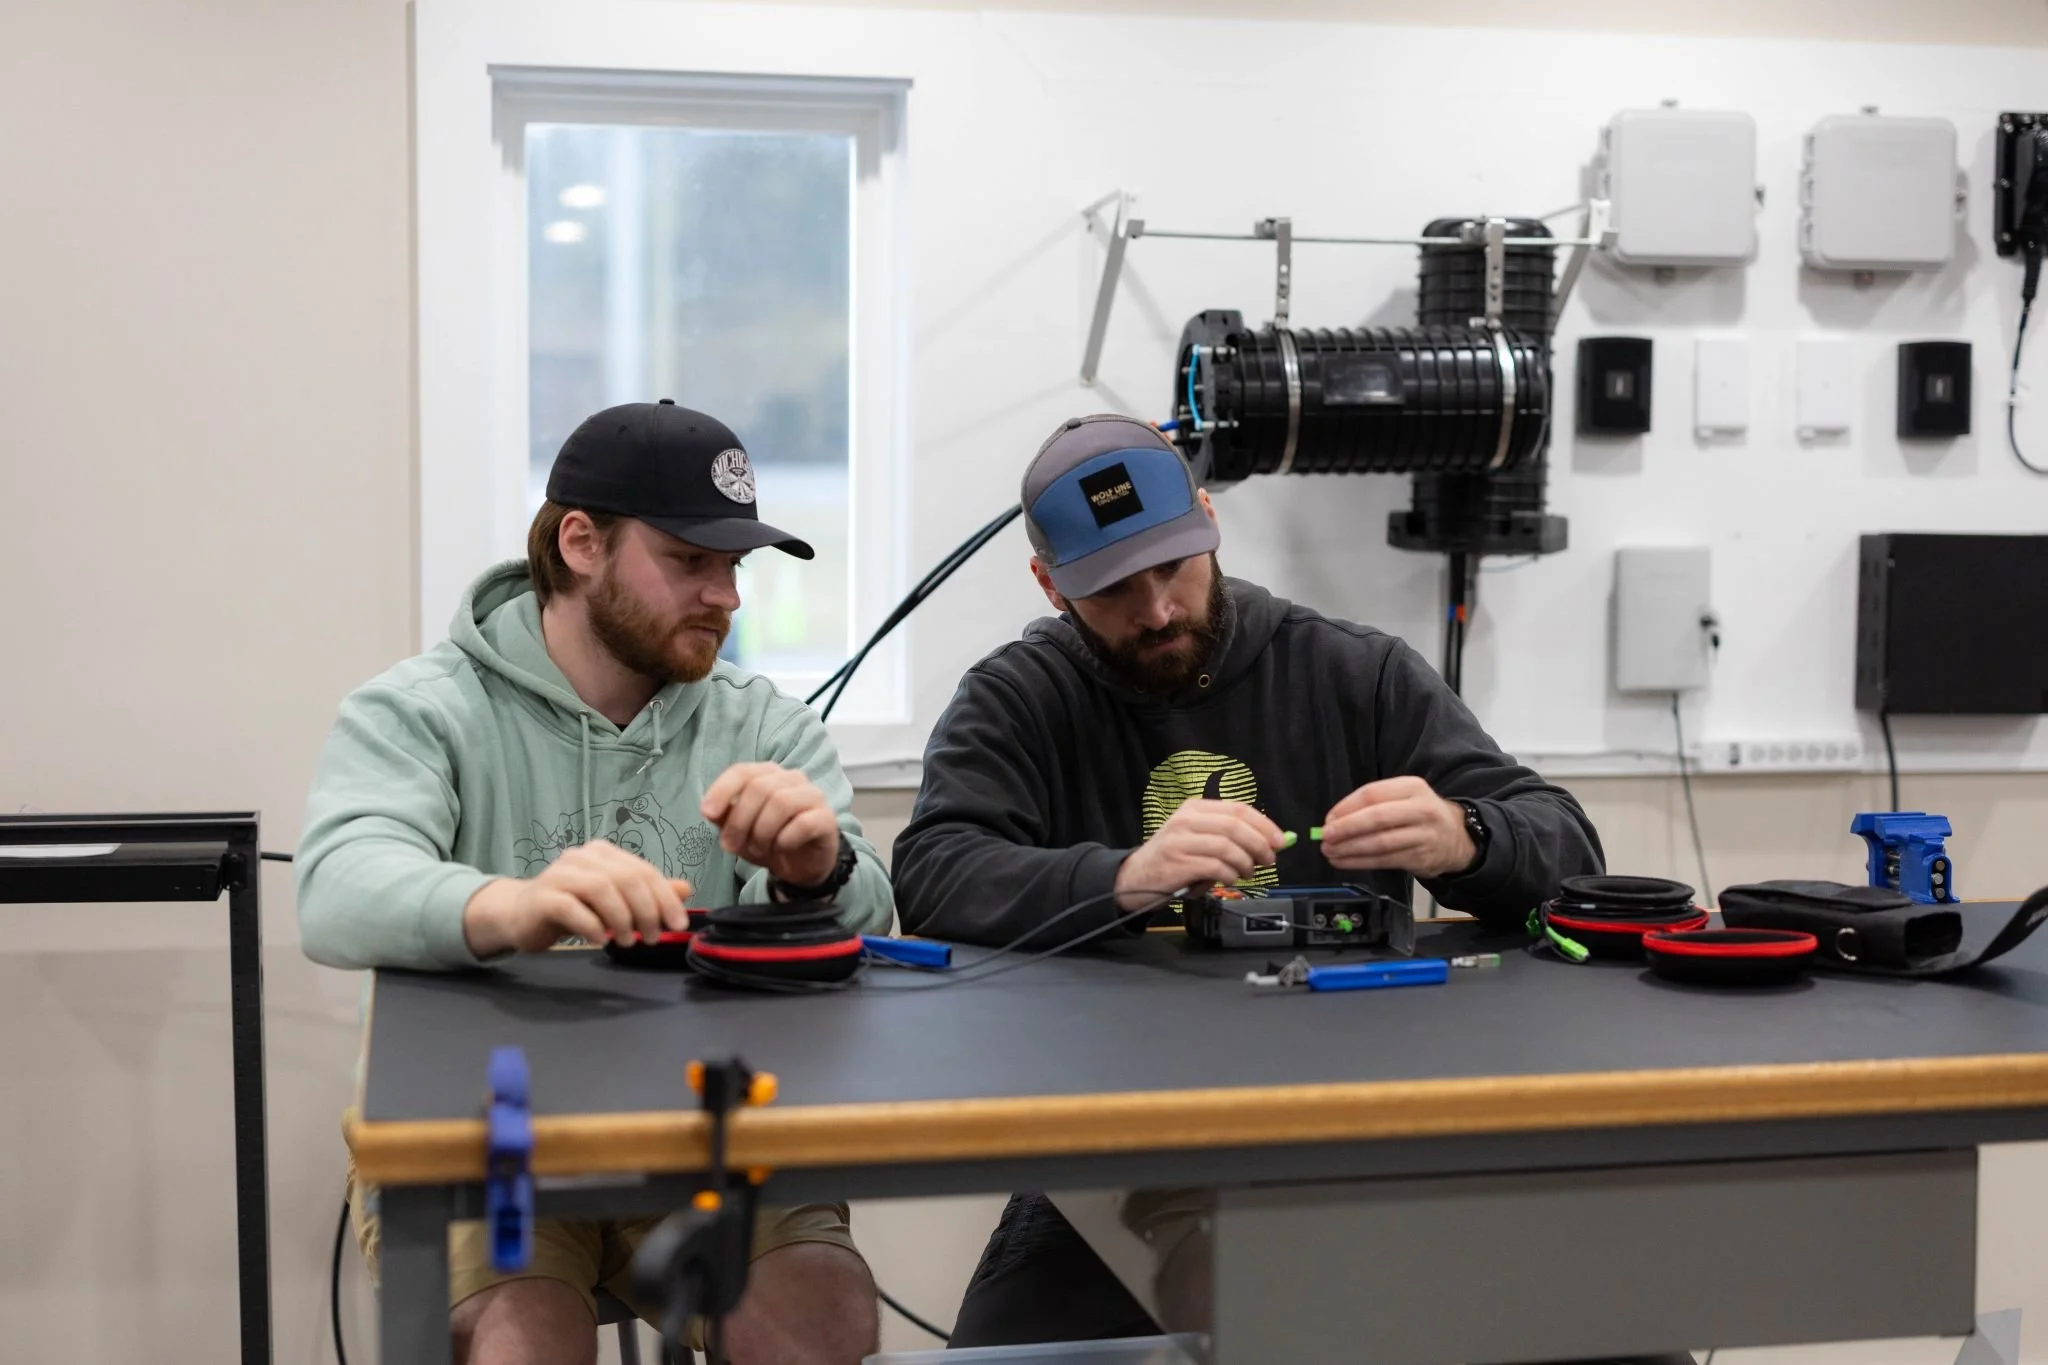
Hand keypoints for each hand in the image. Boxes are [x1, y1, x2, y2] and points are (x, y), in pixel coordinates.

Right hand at [462, 841, 692, 956]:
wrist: (521, 915)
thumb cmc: (573, 907)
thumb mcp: (614, 901)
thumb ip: (648, 893)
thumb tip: (686, 889)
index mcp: (603, 853)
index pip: (643, 870)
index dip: (665, 897)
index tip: (679, 924)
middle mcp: (582, 857)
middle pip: (626, 878)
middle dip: (647, 910)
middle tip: (654, 937)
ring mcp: (560, 874)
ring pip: (601, 888)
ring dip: (622, 918)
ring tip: (629, 941)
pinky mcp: (543, 896)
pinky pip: (572, 907)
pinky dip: (592, 925)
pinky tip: (601, 940)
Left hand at [700, 762, 841, 888]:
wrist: (802, 865)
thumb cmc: (769, 840)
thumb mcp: (739, 830)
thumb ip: (724, 816)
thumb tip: (710, 810)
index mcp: (768, 775)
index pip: (742, 771)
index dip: (722, 790)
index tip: (707, 813)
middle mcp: (792, 779)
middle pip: (759, 788)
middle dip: (740, 821)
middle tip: (732, 846)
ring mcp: (813, 796)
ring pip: (781, 802)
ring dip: (762, 832)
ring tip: (758, 850)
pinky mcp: (827, 819)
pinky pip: (803, 823)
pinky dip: (786, 839)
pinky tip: (782, 848)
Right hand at [1114, 799, 1286, 906]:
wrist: (1135, 877)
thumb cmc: (1173, 858)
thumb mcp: (1198, 839)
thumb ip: (1229, 837)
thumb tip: (1269, 843)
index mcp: (1195, 809)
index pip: (1238, 809)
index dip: (1264, 825)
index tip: (1280, 841)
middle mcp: (1186, 820)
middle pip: (1235, 826)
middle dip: (1259, 844)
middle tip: (1269, 860)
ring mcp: (1180, 841)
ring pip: (1227, 847)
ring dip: (1245, 863)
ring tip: (1248, 873)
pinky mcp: (1177, 863)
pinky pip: (1215, 867)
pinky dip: (1230, 874)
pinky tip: (1230, 879)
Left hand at [1319, 777, 1475, 878]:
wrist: (1457, 837)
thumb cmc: (1419, 815)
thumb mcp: (1402, 797)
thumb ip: (1372, 804)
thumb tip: (1334, 820)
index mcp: (1411, 787)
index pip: (1372, 793)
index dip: (1346, 807)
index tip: (1329, 819)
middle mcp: (1420, 809)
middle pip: (1377, 817)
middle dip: (1347, 828)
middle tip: (1325, 836)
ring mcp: (1423, 835)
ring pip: (1380, 843)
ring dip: (1350, 849)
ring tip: (1330, 851)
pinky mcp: (1421, 858)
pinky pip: (1385, 861)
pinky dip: (1360, 862)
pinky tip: (1344, 862)